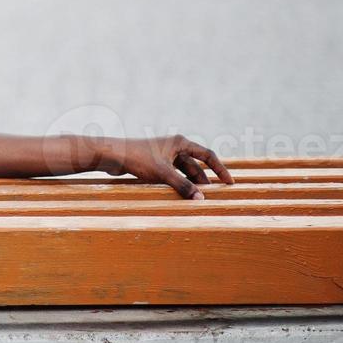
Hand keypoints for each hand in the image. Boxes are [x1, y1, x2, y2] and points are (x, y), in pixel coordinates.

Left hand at [100, 134, 234, 198]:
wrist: (112, 155)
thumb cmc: (138, 158)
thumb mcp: (163, 174)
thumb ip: (183, 186)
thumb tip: (201, 200)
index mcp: (180, 143)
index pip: (208, 155)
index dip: (220, 169)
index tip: (230, 183)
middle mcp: (174, 146)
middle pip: (196, 165)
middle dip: (204, 180)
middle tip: (213, 197)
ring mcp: (164, 154)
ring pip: (183, 171)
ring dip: (191, 183)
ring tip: (198, 198)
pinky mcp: (154, 163)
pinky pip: (172, 174)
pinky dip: (178, 184)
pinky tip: (181, 195)